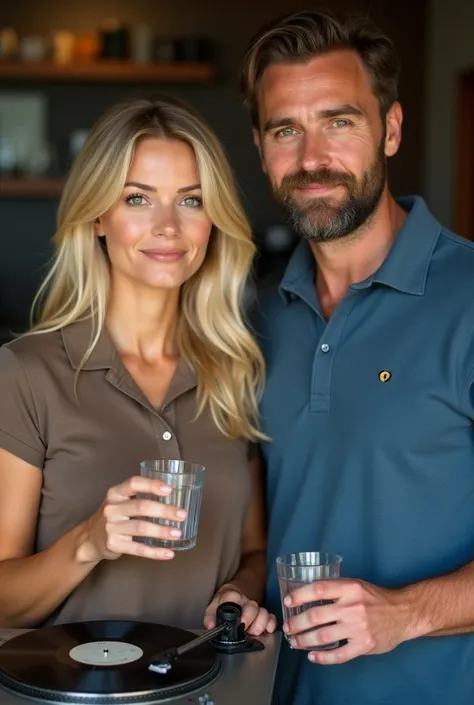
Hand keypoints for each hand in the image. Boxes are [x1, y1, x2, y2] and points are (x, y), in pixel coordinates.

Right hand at [78, 475, 185, 562]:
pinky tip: (168, 553)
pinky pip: (138, 549)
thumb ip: (139, 495)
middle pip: (141, 507)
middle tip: (182, 515)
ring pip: (141, 528)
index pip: (133, 483)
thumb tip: (173, 495)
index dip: (151, 485)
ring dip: (162, 531)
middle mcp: (112, 508)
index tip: (169, 490)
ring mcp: (112, 527)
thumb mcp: (120, 500)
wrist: (90, 538)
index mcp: (115, 493)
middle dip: (164, 510)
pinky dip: (155, 552)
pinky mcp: (114, 544)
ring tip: (178, 533)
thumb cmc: (114, 515)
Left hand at [204, 585, 276, 636]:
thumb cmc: (224, 603)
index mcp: (231, 597)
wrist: (236, 595)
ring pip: (263, 612)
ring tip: (254, 632)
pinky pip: (271, 617)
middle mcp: (245, 601)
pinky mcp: (264, 615)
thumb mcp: (213, 606)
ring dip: (260, 623)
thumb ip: (210, 616)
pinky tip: (267, 630)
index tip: (233, 616)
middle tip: (244, 627)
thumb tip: (210, 626)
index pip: (232, 596)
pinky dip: (271, 624)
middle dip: (249, 617)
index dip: (234, 604)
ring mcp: (255, 608)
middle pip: (251, 606)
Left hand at [283, 578, 412, 664]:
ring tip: (295, 642)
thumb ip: (336, 589)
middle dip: (297, 623)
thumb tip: (308, 594)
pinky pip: (339, 655)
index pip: (317, 589)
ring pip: (323, 637)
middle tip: (288, 627)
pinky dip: (323, 658)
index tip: (288, 602)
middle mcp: (352, 606)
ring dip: (305, 640)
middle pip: (316, 615)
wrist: (404, 613)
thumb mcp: (356, 585)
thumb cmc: (377, 598)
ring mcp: (358, 627)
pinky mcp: (364, 645)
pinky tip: (313, 657)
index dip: (299, 595)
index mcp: (349, 588)